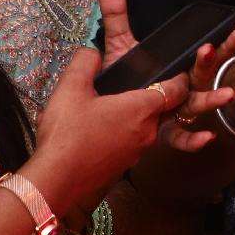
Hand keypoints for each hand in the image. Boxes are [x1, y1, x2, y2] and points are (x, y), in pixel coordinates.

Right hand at [26, 49, 197, 213]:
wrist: (55, 181)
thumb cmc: (66, 133)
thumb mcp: (71, 87)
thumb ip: (85, 62)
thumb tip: (92, 53)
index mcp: (141, 109)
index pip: (175, 90)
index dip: (178, 79)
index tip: (177, 71)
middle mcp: (147, 133)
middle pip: (162, 109)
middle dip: (157, 96)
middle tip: (141, 83)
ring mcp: (137, 153)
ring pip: (146, 127)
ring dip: (138, 116)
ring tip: (119, 105)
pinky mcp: (124, 167)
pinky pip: (133, 143)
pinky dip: (126, 134)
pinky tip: (105, 129)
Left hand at [94, 0, 234, 157]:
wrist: (113, 111)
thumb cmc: (128, 74)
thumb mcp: (123, 42)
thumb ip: (117, 13)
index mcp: (180, 64)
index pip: (208, 51)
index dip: (226, 41)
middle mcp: (184, 85)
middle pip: (206, 72)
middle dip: (217, 60)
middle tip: (215, 47)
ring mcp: (177, 108)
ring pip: (199, 103)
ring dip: (213, 98)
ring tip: (228, 95)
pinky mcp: (164, 129)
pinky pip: (181, 136)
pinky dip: (193, 139)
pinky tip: (206, 138)